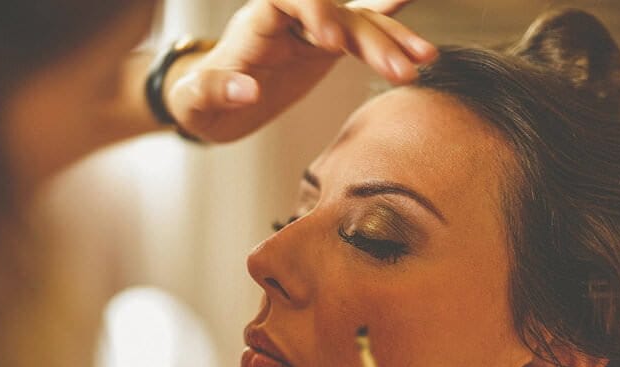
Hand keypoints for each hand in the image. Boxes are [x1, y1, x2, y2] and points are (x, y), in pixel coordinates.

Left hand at [165, 0, 436, 142]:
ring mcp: (310, 31)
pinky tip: (409, 2)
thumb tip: (247, 89)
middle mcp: (288, 20)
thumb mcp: (195, 102)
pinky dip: (386, 21)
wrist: (208, 103)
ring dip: (391, 40)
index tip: (332, 42)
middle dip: (368, 38)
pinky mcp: (324, 46)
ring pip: (357, 22)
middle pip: (335, 13)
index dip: (314, 10)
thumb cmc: (197, 100)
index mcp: (255, 26)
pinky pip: (360, 29)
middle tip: (398, 71)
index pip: (288, 0)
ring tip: (424, 60)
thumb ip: (216, 91)